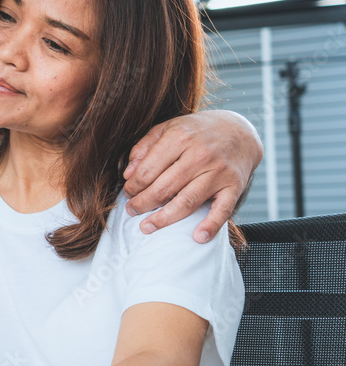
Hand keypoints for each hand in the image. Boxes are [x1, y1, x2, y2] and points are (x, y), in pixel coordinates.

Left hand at [122, 111, 261, 242]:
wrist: (238, 130)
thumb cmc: (196, 132)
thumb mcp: (167, 128)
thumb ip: (143, 148)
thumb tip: (128, 174)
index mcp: (179, 137)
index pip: (148, 170)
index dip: (133, 186)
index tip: (127, 193)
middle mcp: (199, 155)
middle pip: (164, 188)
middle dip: (143, 203)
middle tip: (131, 210)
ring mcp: (218, 172)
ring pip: (186, 201)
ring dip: (164, 219)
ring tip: (146, 227)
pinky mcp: (234, 186)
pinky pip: (222, 210)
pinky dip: (210, 226)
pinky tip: (197, 237)